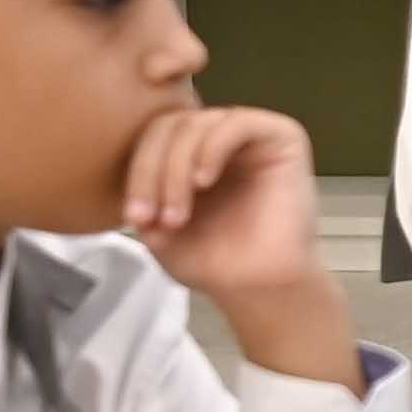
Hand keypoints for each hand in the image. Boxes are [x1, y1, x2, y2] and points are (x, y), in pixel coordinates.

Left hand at [121, 106, 359, 389]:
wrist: (259, 288)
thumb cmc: (214, 262)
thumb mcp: (159, 228)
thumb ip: (142, 195)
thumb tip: (129, 182)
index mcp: (193, 154)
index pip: (154, 139)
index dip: (137, 173)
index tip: (134, 219)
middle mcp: (221, 138)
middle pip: (170, 126)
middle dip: (152, 172)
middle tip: (152, 218)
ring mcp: (252, 135)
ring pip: (197, 124)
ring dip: (176, 170)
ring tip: (177, 215)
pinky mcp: (282, 136)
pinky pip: (237, 123)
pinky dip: (211, 149)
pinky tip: (204, 182)